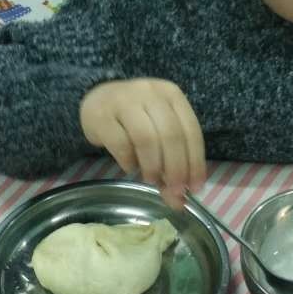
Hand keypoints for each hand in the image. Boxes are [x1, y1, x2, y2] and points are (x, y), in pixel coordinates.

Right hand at [80, 78, 206, 207]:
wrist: (97, 99)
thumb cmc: (134, 118)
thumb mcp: (158, 132)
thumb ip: (171, 163)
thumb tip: (178, 201)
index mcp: (171, 94)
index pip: (191, 130)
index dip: (195, 162)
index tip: (194, 187)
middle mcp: (150, 92)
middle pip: (170, 135)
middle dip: (175, 168)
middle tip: (173, 191)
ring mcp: (124, 101)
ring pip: (146, 139)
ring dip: (152, 166)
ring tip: (151, 179)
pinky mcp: (101, 115)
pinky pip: (120, 144)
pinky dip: (128, 162)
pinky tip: (130, 167)